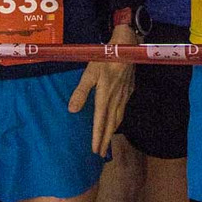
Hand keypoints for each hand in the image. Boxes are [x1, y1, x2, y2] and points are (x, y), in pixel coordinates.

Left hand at [69, 31, 136, 156]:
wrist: (128, 47)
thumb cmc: (105, 57)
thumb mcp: (89, 72)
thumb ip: (81, 91)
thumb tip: (72, 110)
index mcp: (105, 96)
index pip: (100, 121)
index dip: (97, 137)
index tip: (95, 150)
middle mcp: (116, 99)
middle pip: (111, 124)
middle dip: (106, 140)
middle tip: (101, 154)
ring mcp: (124, 95)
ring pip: (118, 118)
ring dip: (112, 132)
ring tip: (107, 142)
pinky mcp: (129, 90)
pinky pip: (123, 110)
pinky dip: (118, 120)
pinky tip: (116, 121)